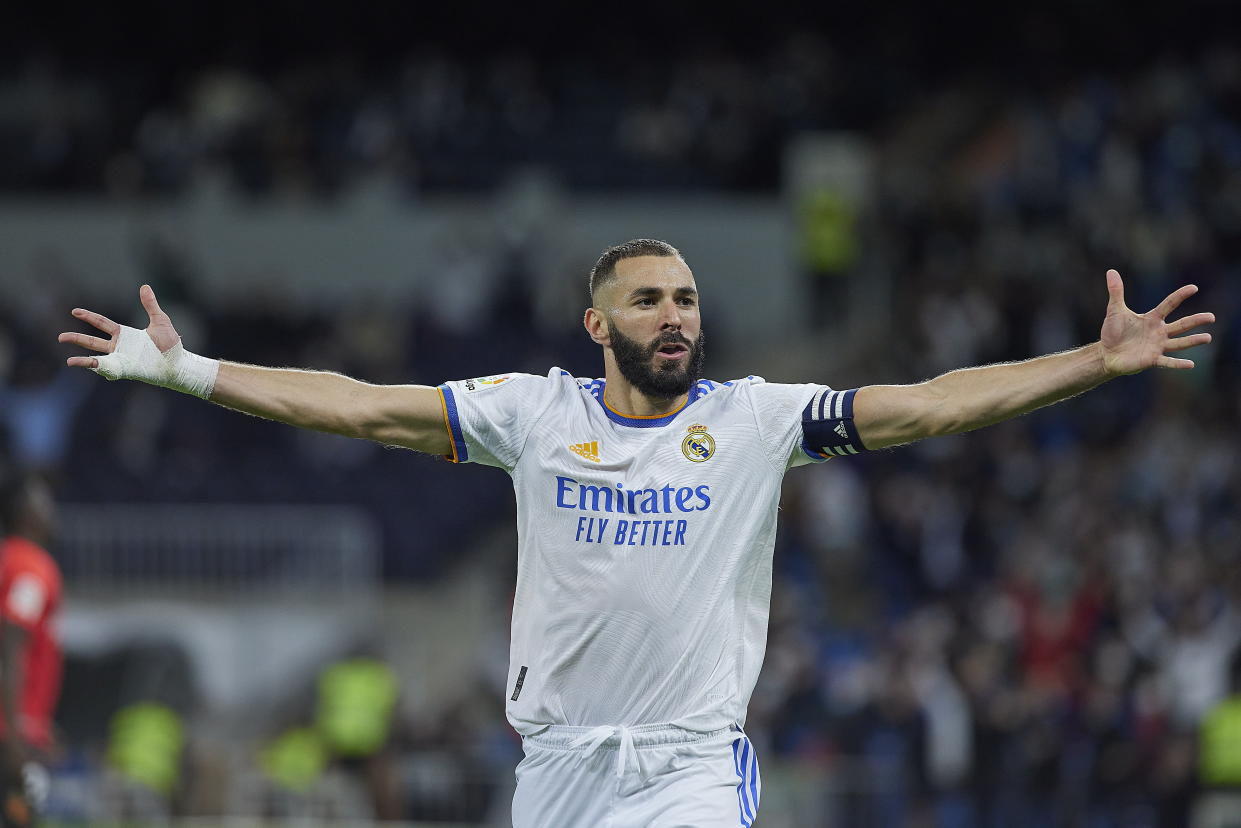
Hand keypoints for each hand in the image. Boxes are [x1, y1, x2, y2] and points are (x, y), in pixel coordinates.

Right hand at [57, 285, 179, 368]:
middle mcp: (119, 347)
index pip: (102, 323)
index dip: (88, 316)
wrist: (178, 362)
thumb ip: (150, 305)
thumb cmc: (170, 344)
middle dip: (77, 338)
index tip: (74, 311)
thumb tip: (145, 286)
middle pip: (93, 341)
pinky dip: (98, 368)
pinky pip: (109, 369)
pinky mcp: (126, 369)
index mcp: (125, 334)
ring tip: (69, 362)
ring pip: (96, 358)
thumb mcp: (159, 320)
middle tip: (60, 337)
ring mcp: (121, 359)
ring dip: (83, 360)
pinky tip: (89, 367)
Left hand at [1099, 269, 1213, 375]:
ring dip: (1193, 341)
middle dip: (1196, 320)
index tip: (1193, 288)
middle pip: (1181, 325)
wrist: (1107, 354)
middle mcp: (1159, 332)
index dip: (1180, 296)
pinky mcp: (1152, 360)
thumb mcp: (1115, 311)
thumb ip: (1116, 292)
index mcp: (1152, 319)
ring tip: (1208, 337)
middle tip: (1212, 317)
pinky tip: (1190, 364)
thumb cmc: (1113, 333)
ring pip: (1179, 343)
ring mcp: (1157, 346)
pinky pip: (1167, 361)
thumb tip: (1111, 271)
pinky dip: (1178, 363)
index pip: (1169, 304)